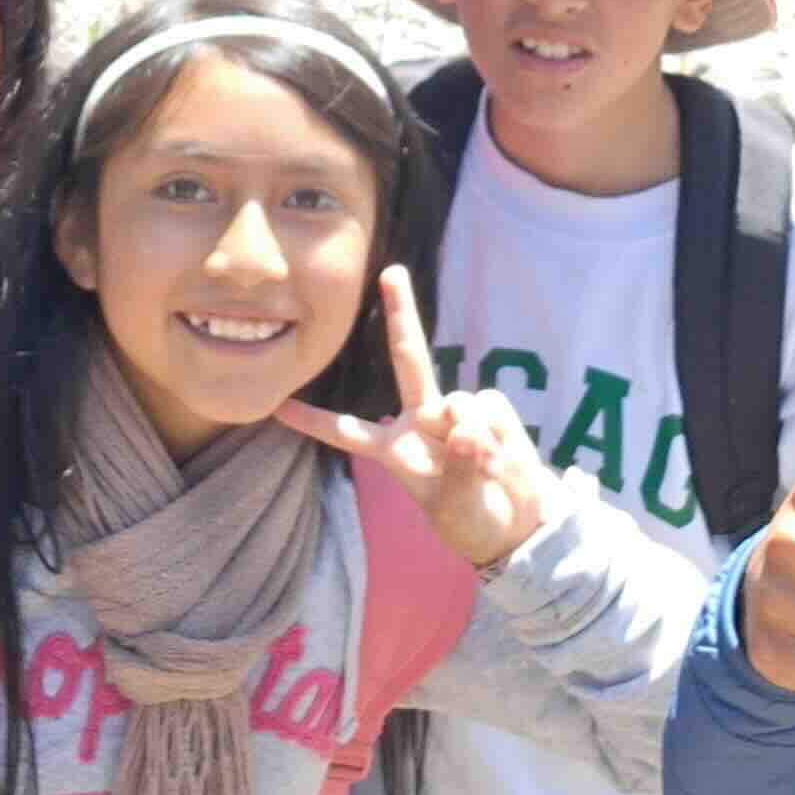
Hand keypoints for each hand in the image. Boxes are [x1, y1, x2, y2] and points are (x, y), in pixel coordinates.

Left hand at [280, 265, 549, 568]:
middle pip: (409, 360)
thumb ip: (461, 465)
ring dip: (474, 438)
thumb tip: (466, 428)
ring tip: (484, 471)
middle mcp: (422, 421)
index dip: (313, 420)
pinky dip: (497, 437)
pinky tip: (500, 460)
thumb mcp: (456, 503)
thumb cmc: (471, 517)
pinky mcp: (491, 410)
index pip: (347, 432)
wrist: (518, 522)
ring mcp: (457, 413)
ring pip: (460, 402)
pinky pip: (491, 409)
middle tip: (392, 272)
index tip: (276, 406)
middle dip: (402, 314)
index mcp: (395, 450)